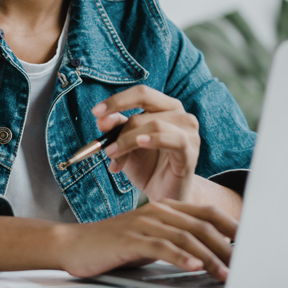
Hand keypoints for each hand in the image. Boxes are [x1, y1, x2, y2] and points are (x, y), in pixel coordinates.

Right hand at [58, 199, 236, 279]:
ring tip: (224, 272)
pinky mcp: (131, 239)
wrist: (74, 245)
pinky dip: (181, 258)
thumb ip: (175, 242)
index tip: (250, 241)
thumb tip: (207, 256)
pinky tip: (194, 267)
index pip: (205, 213)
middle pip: (201, 225)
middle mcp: (158, 212)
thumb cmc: (113, 245)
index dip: (230, 225)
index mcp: (165, 208)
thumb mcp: (150, 239)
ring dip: (209, 257)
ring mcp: (144, 224)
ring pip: (185, 237)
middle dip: (226, 247)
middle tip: (242, 264)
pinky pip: (161, 247)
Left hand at [92, 85, 199, 202]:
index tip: (96, 112)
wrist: (165, 195)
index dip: (118, 100)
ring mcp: (189, 132)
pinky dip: (153, 139)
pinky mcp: (191, 151)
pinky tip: (140, 143)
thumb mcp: (125, 145)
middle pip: (146, 104)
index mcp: (166, 107)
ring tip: (113, 156)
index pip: (142, 93)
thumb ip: (115, 129)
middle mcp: (180, 114)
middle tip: (103, 144)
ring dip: (128, 139)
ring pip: (154, 123)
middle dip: (120, 124)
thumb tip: (101, 118)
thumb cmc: (148, 167)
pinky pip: (173, 139)